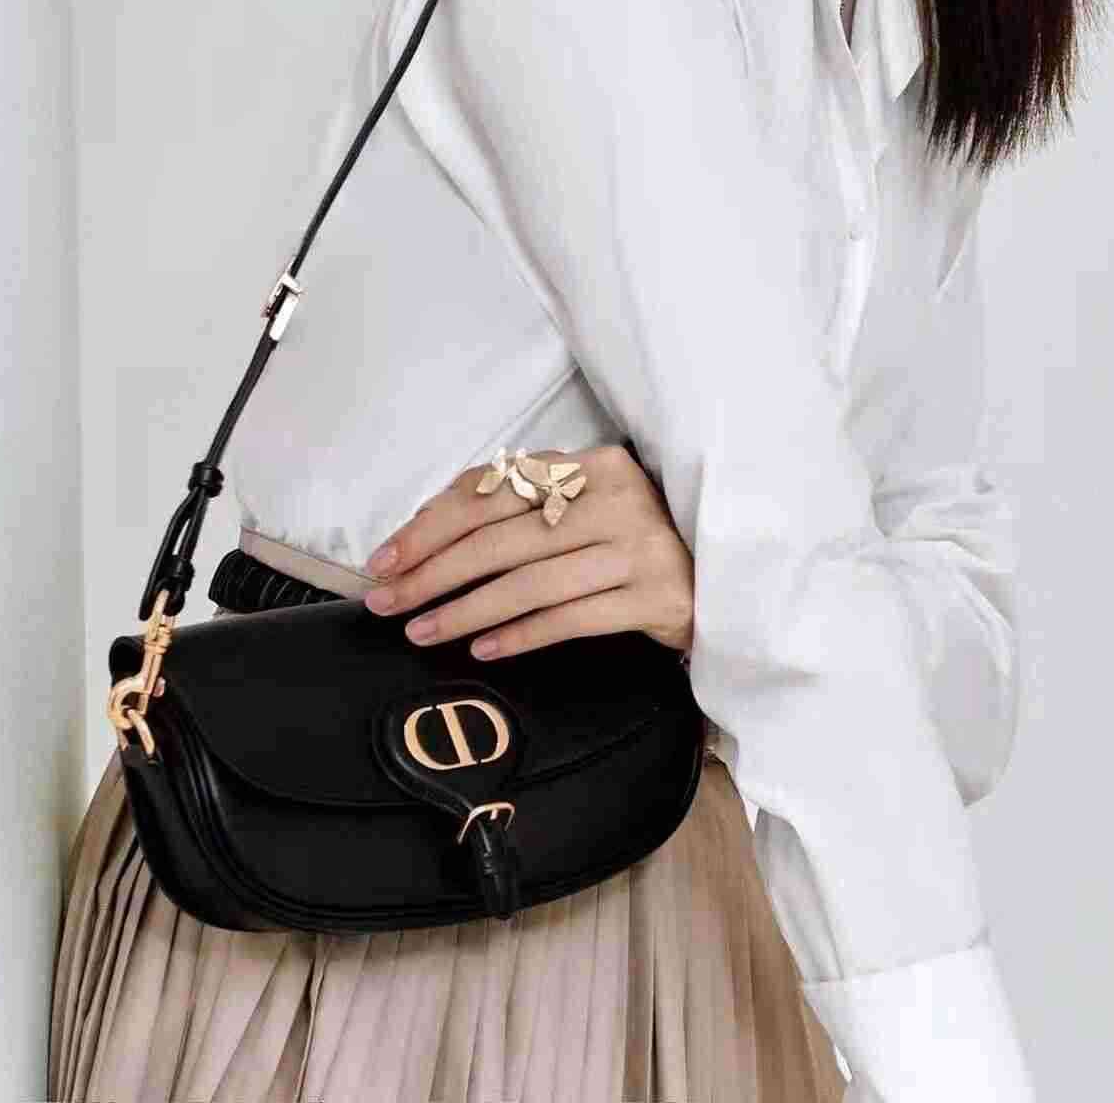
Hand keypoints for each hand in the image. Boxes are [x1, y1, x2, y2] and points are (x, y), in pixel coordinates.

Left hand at [361, 442, 694, 661]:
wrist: (727, 577)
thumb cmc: (637, 542)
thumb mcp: (587, 506)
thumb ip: (524, 506)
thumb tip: (428, 528)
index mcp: (592, 464)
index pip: (493, 489)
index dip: (430, 524)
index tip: (386, 559)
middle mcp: (617, 497)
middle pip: (501, 536)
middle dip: (431, 571)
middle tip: (386, 601)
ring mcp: (640, 546)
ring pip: (529, 581)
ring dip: (464, 609)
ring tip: (421, 632)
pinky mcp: (656, 595)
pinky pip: (571, 618)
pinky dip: (520, 634)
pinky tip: (483, 648)